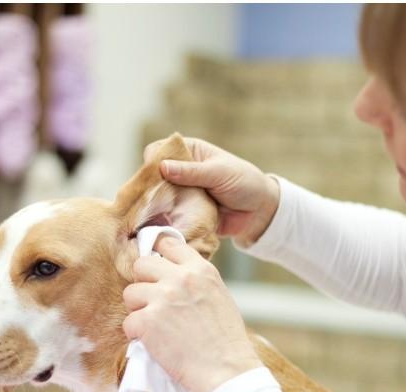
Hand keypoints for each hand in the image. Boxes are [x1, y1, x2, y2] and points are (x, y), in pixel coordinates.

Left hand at [122, 235, 263, 391]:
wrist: (225, 369)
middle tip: (151, 302)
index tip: (155, 269)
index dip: (157, 256)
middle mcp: (180, 278)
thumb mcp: (218, 295)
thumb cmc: (226, 340)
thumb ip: (195, 281)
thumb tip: (171, 275)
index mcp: (200, 270)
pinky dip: (136, 335)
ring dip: (138, 310)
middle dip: (143, 283)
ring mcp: (162, 298)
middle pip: (141, 264)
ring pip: (130, 293)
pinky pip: (128, 322)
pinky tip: (153, 343)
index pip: (168, 244)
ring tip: (154, 326)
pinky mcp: (148, 321)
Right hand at [143, 137, 279, 246]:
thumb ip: (192, 172)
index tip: (150, 176)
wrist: (259, 213)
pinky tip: (157, 228)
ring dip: (154, 207)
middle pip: (152, 176)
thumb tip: (163, 167)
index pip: (159, 150)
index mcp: (189, 152)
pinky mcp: (183, 213)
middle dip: (148, 188)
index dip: (151, 161)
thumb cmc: (244, 183)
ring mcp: (180, 193)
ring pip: (157, 198)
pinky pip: (168, 216)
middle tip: (146, 201)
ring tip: (148, 217)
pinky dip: (163, 222)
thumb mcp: (219, 173)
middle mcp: (180, 171)